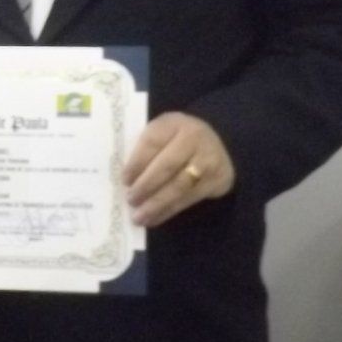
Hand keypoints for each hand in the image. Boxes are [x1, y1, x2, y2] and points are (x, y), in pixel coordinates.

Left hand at [123, 112, 235, 227]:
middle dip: (146, 186)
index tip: (124, 180)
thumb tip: (126, 179)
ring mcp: (209, 160)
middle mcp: (194, 138)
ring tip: (139, 217)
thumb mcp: (162, 132)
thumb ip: (145, 148)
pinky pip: (189, 199)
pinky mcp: (217, 180)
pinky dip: (168, 211)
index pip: (152, 142)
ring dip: (156, 204)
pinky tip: (154, 219)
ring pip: (179, 186)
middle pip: (167, 166)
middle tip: (131, 200)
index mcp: (174, 123)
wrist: (218, 142)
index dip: (137, 163)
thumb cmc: (177, 138)